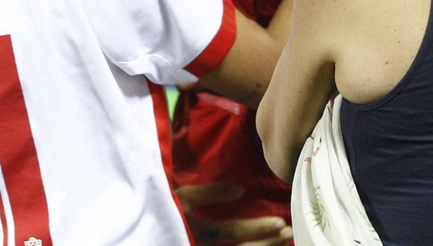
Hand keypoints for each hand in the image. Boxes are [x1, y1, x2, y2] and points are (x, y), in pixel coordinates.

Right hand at [175, 183, 292, 245]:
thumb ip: (211, 192)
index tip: (279, 222)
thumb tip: (240, 191)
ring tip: (282, 242)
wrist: (146, 231)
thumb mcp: (184, 197)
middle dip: (267, 243)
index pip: (232, 232)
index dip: (257, 228)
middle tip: (287, 232)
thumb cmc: (165, 208)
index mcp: (198, 233)